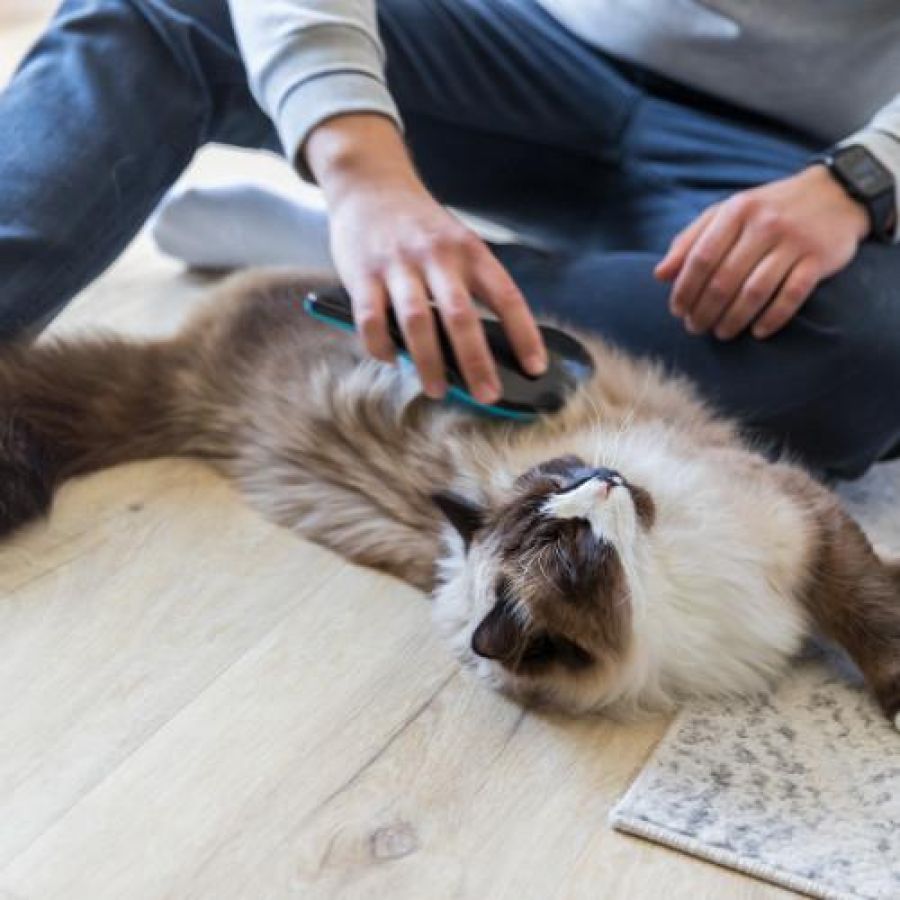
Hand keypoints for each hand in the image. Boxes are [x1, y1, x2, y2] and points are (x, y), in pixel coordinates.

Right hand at [305, 115, 546, 402]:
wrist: (371, 184)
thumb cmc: (421, 227)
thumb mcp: (457, 243)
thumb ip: (469, 286)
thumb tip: (487, 349)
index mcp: (470, 250)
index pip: (506, 296)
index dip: (523, 334)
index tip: (534, 367)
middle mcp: (437, 255)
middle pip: (461, 315)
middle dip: (476, 361)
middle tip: (488, 395)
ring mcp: (398, 264)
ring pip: (417, 320)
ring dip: (429, 361)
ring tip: (439, 390)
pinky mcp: (362, 273)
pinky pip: (371, 319)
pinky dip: (381, 346)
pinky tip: (391, 360)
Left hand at [655, 165, 870, 339]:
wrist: (835, 192)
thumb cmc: (768, 209)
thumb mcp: (728, 213)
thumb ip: (691, 240)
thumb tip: (660, 274)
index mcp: (736, 211)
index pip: (701, 257)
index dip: (685, 289)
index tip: (677, 311)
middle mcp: (765, 224)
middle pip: (724, 279)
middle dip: (704, 310)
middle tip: (695, 328)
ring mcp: (793, 242)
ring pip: (754, 292)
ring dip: (733, 319)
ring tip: (721, 333)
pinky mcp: (819, 259)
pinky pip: (791, 297)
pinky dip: (772, 318)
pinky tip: (758, 332)